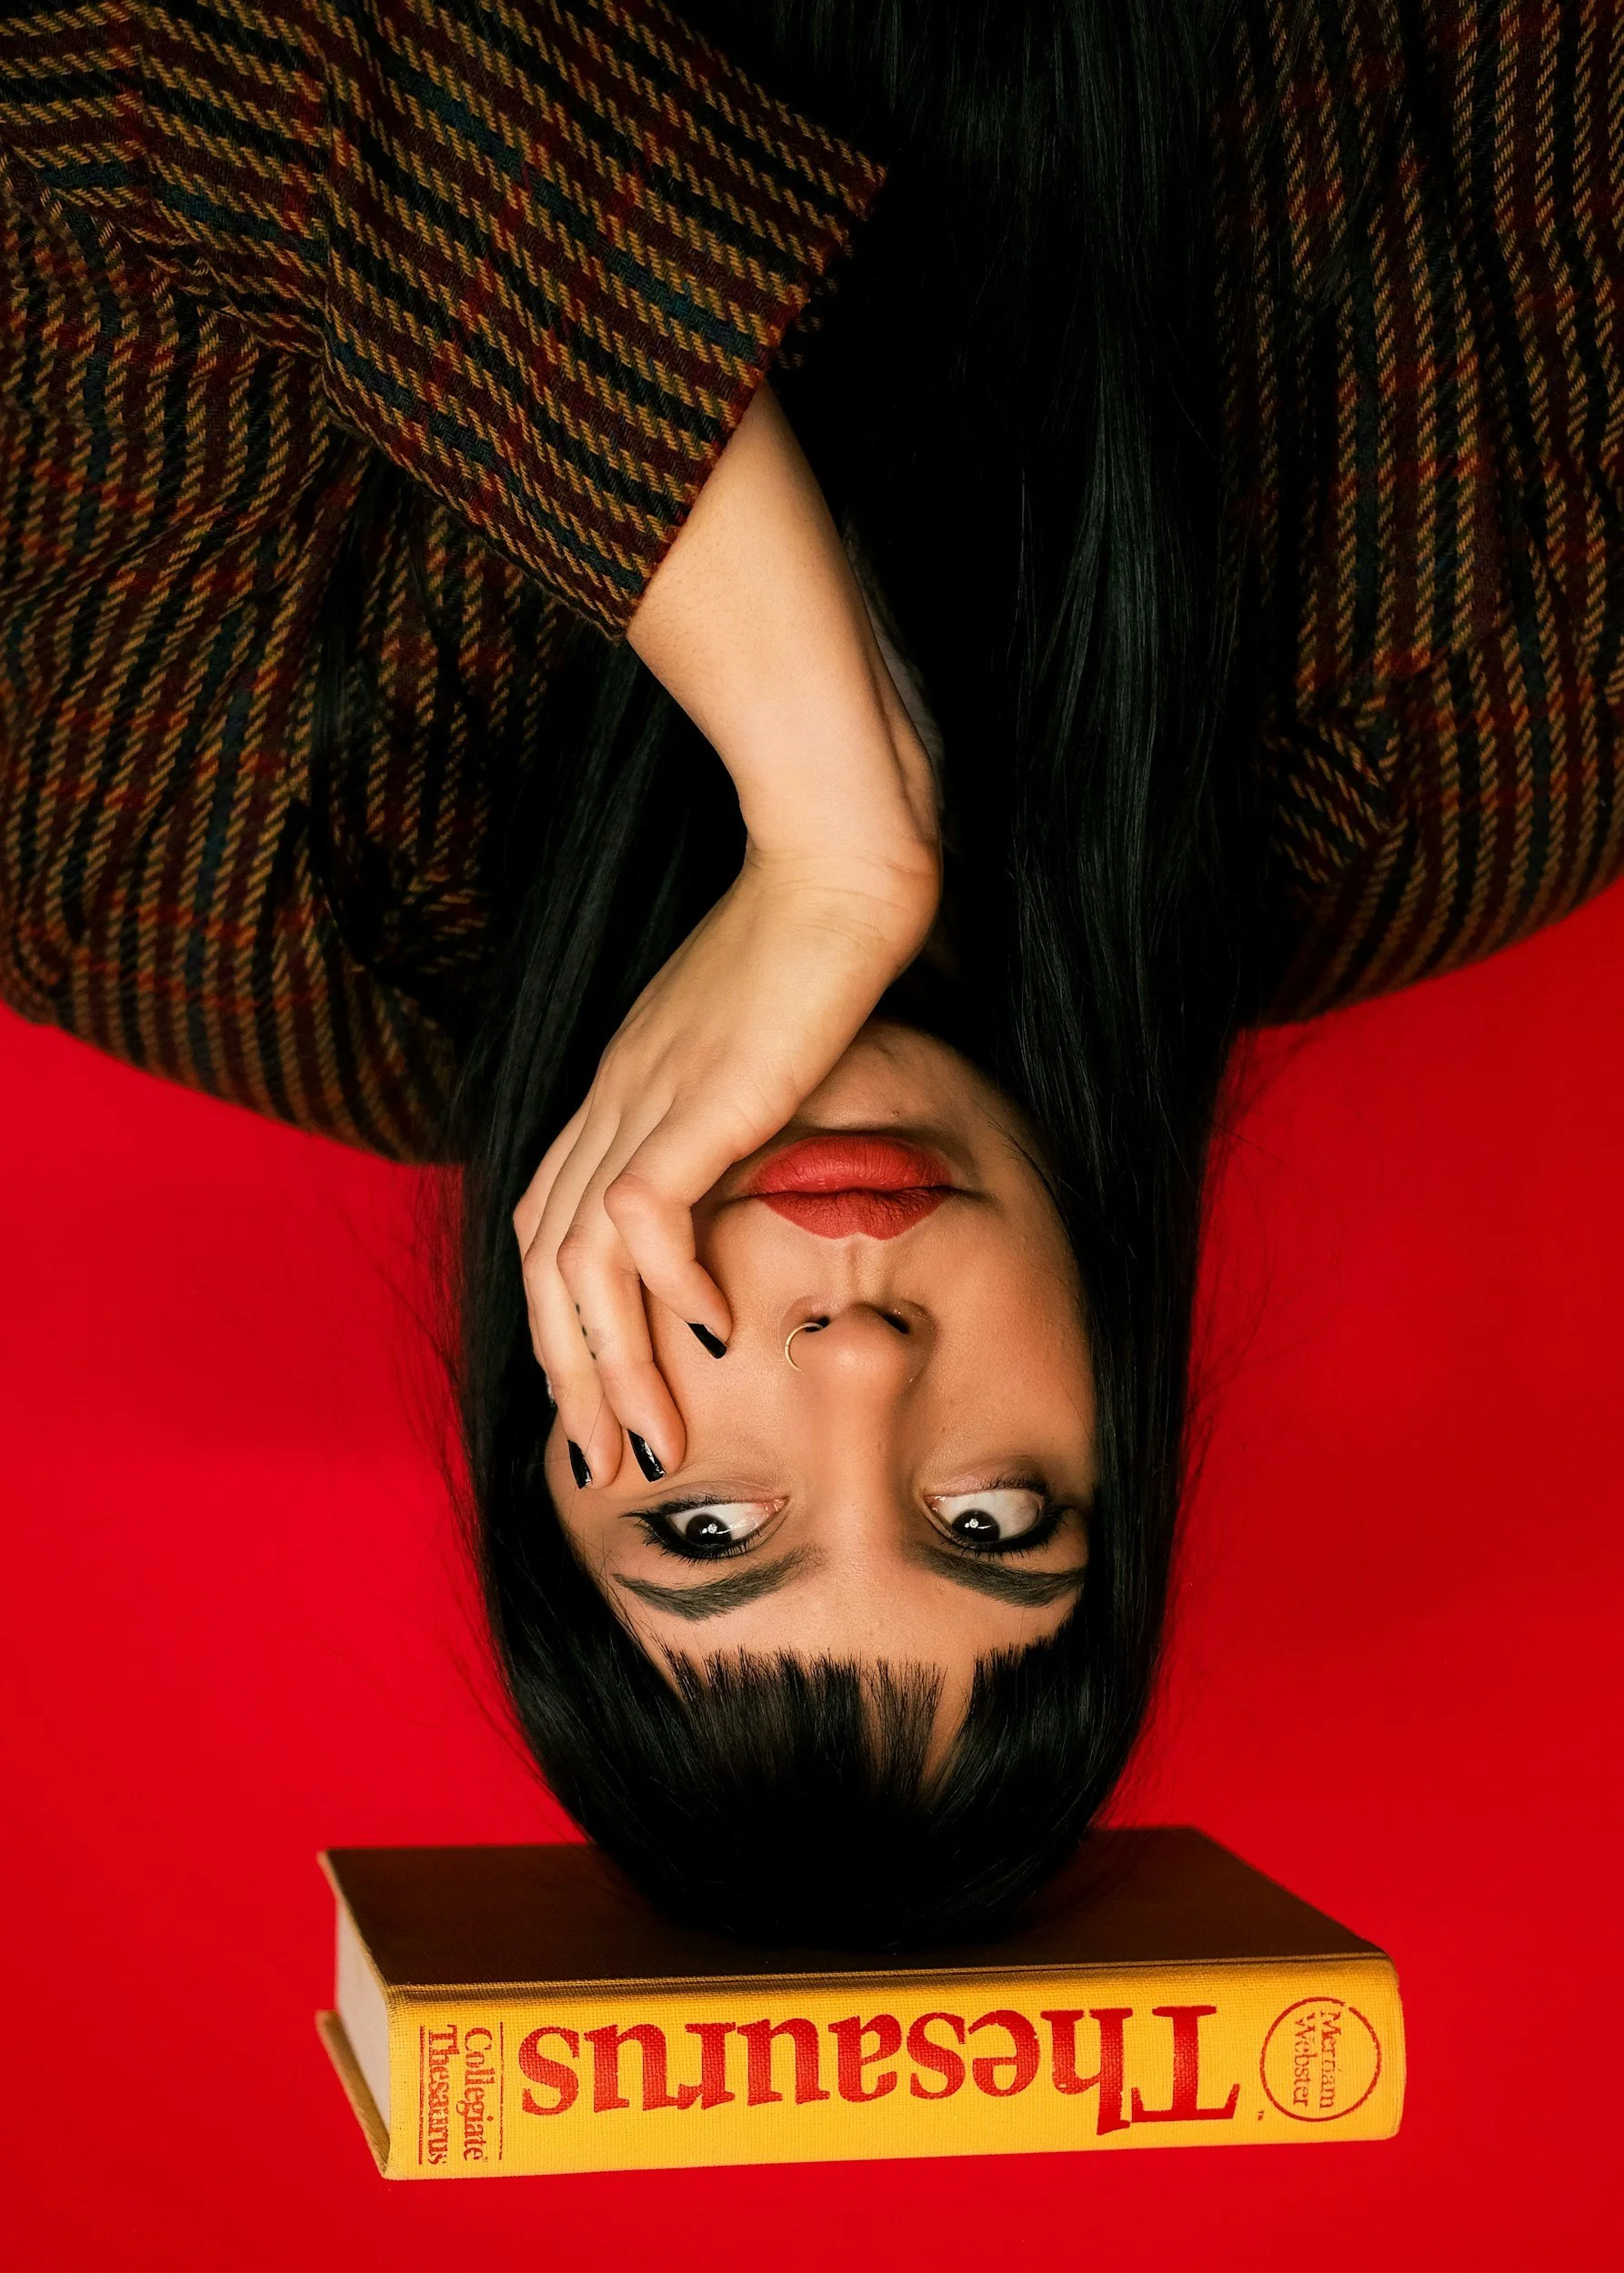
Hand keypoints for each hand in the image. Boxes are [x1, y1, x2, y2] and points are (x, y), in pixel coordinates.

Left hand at [512, 831, 937, 1485]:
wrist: (836, 857)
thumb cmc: (816, 938)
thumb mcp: (755, 1046)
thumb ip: (733, 1111)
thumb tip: (752, 1174)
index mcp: (619, 1093)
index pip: (554, 1231)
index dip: (564, 1328)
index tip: (600, 1401)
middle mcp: (611, 1103)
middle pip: (549, 1266)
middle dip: (571, 1379)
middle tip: (609, 1465)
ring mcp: (645, 1099)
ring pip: (583, 1264)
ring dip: (613, 1367)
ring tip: (655, 1444)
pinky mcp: (696, 1097)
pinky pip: (647, 1220)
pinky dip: (670, 1292)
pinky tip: (714, 1338)